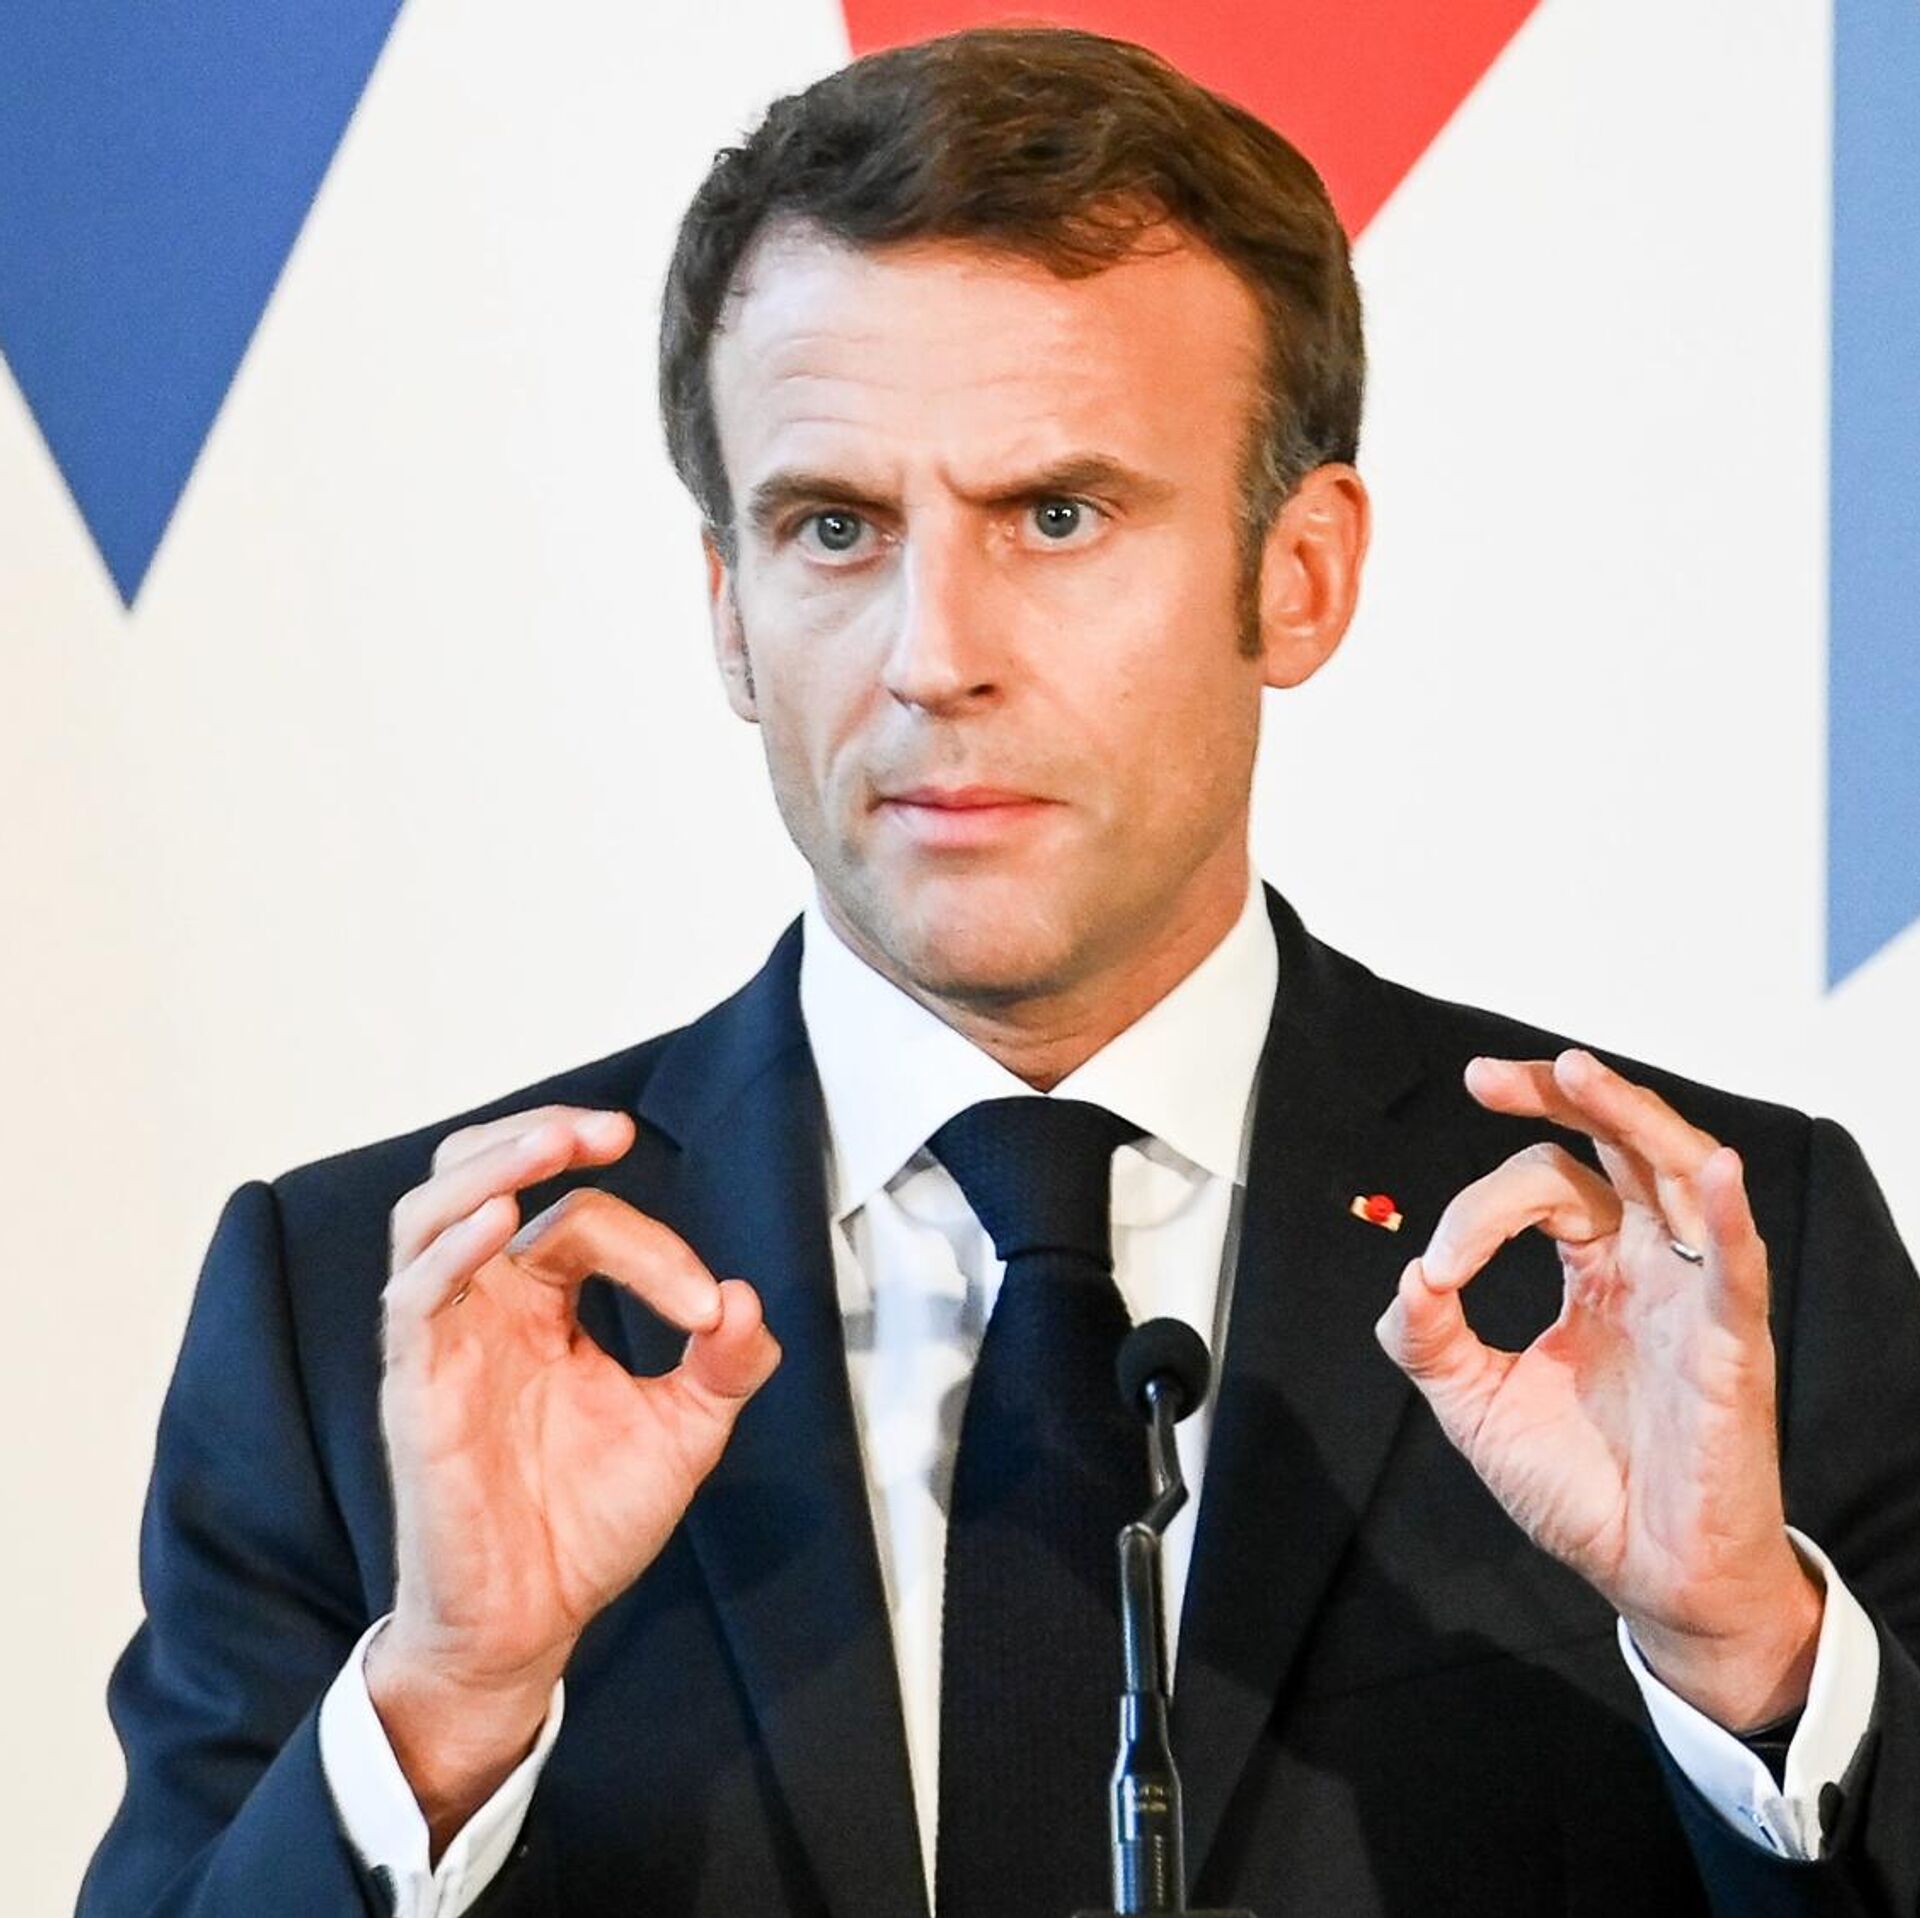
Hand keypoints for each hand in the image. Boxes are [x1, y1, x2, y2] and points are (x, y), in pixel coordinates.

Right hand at [368, 1105, 779, 1842]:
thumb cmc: (589, 1522)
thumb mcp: (683, 1433)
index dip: (656, 1249)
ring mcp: (441, 1337)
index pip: (585, 1221)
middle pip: (482, 1172)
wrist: (531, 1624)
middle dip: (541, 1133)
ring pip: (431, 1212)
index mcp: (541, 1299)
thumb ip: (726, 1366)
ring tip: (555, 1140)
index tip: (710, 1309)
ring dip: (492, 1165)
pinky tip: (501, 1222)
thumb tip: (749, 1301)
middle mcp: (485, 1302)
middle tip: (612, 1127)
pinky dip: (452, 1248)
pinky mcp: (413, 1386)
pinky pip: (415, 1296)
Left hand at [1375, 1049, 1821, 1731]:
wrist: (1644, 1577)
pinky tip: (1713, 1169)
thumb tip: (1407, 1275)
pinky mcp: (1731, 1347)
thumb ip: (1429, 1339)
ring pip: (1673, 1175)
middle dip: (1557, 1095)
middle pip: (1613, 1147)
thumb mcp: (1477, 1405)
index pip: (1542, 1185)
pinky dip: (1728, 1215)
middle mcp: (1648, 1264)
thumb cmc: (1581, 1488)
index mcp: (1594, 1267)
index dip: (1477, 1209)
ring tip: (1578, 1071)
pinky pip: (1738, 1268)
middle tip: (1487, 1077)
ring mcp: (1693, 1297)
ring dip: (1629, 1117)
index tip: (1439, 1267)